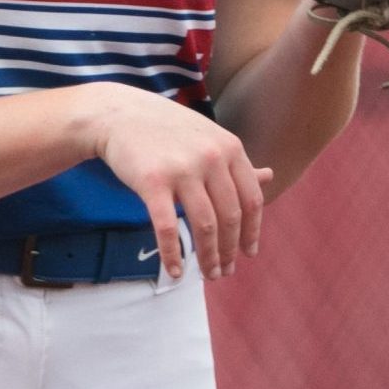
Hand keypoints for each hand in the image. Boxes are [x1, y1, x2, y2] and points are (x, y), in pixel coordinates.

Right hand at [81, 82, 271, 280]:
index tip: (249, 253)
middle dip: (230, 251)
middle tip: (225, 271)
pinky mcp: (152, 181)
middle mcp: (211, 157)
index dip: (252, 231)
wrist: (119, 114)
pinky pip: (168, 228)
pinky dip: (173, 255)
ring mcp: (182, 169)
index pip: (251, 200)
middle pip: (229, 217)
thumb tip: (269, 177)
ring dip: (208, 258)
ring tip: (207, 274)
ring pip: (204, 226)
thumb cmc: (167, 129)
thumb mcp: (208, 138)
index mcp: (230, 148)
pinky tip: (174, 271)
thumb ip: (236, 162)